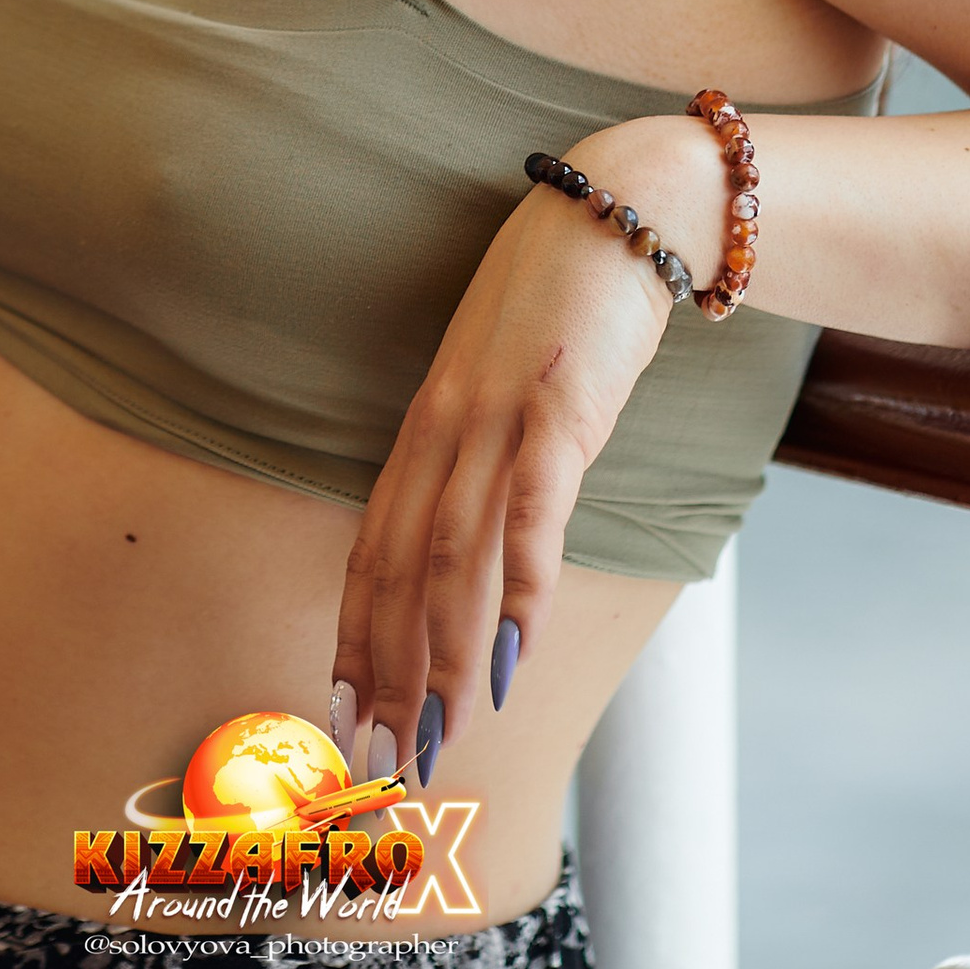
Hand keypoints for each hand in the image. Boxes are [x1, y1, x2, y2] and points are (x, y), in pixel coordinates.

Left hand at [329, 118, 723, 783]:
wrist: (624, 206)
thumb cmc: (570, 301)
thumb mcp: (512, 383)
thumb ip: (490, 455)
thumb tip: (485, 542)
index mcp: (429, 423)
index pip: (373, 546)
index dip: (355, 633)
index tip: (345, 711)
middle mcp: (447, 425)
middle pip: (402, 567)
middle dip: (390, 673)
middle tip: (384, 762)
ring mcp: (500, 414)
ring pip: (452, 553)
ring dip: (442, 655)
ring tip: (438, 734)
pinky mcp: (562, 404)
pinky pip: (531, 507)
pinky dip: (517, 583)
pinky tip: (513, 650)